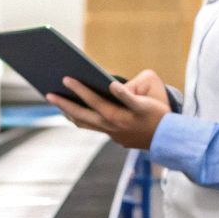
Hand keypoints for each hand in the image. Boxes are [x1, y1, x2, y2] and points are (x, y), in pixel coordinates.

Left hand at [46, 71, 170, 149]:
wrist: (170, 139)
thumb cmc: (160, 112)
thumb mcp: (148, 98)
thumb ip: (127, 92)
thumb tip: (110, 89)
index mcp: (120, 116)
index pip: (95, 101)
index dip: (80, 90)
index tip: (66, 78)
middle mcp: (112, 127)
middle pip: (83, 115)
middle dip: (64, 103)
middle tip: (48, 93)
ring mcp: (111, 133)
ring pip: (84, 123)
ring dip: (68, 112)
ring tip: (56, 100)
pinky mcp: (114, 136)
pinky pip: (91, 126)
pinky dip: (80, 117)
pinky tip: (72, 109)